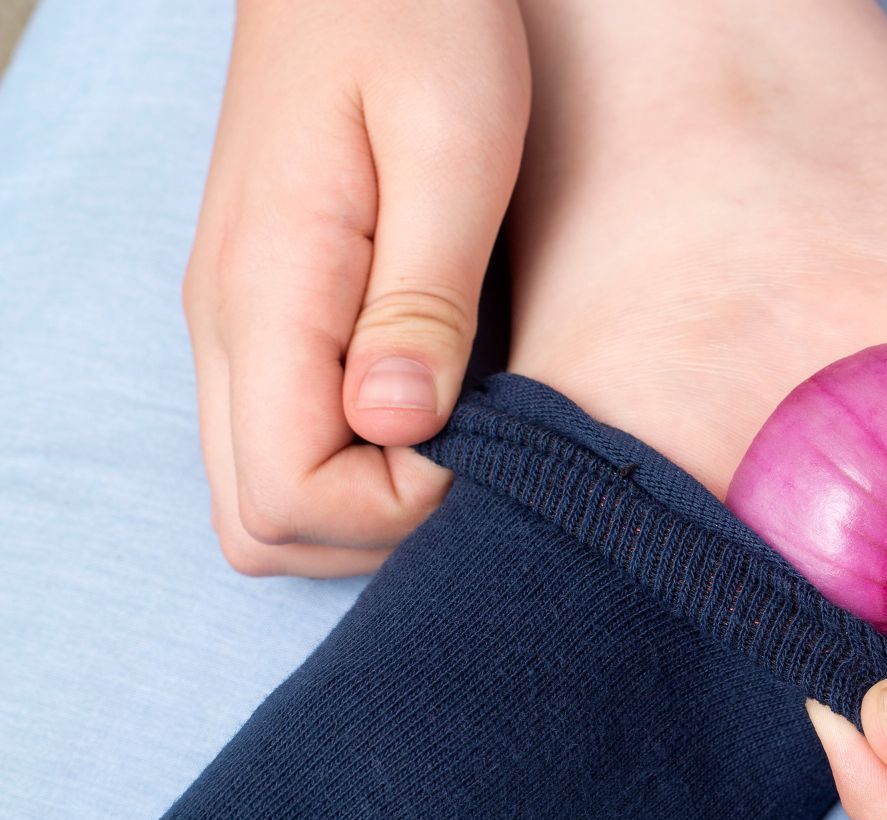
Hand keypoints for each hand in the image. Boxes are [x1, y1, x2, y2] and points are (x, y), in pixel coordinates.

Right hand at [183, 0, 529, 575]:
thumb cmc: (419, 22)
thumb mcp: (455, 145)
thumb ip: (424, 297)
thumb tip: (397, 427)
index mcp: (266, 292)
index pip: (291, 499)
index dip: (401, 511)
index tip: (487, 442)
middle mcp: (225, 326)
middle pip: (260, 525)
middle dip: (377, 530)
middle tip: (480, 454)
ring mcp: (233, 322)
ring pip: (262, 494)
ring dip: (365, 501)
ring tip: (464, 427)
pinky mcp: (263, 310)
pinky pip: (280, 436)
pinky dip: (352, 459)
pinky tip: (433, 402)